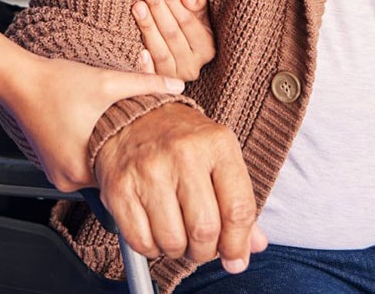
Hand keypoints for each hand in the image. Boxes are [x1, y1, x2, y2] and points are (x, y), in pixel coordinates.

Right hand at [0, 17, 183, 192]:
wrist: (21, 81)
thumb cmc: (58, 83)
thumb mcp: (108, 81)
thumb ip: (146, 84)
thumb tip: (179, 85)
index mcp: (82, 169)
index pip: (123, 179)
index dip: (139, 161)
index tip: (151, 148)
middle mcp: (67, 179)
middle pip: (109, 177)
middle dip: (123, 157)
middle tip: (136, 137)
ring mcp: (57, 175)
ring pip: (94, 172)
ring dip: (105, 155)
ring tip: (113, 131)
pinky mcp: (51, 166)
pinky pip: (80, 167)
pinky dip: (90, 153)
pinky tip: (94, 132)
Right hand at [93, 104, 268, 272]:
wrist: (133, 116)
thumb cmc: (181, 140)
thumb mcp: (219, 157)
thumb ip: (239, 201)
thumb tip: (254, 246)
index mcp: (217, 144)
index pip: (238, 209)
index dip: (239, 244)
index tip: (236, 259)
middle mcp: (183, 153)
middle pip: (205, 230)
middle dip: (206, 251)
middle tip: (202, 247)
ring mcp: (149, 170)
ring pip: (172, 240)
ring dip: (178, 251)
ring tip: (177, 235)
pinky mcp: (120, 187)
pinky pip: (141, 241)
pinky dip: (151, 249)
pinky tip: (155, 231)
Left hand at [132, 0, 214, 80]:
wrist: (180, 56)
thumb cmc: (189, 28)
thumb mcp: (201, 15)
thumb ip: (199, 3)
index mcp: (207, 49)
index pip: (187, 21)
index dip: (172, 1)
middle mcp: (193, 67)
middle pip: (172, 33)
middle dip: (157, 7)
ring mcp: (174, 78)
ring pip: (161, 51)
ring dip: (148, 27)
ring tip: (137, 5)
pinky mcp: (158, 87)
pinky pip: (151, 77)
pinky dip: (145, 65)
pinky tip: (139, 50)